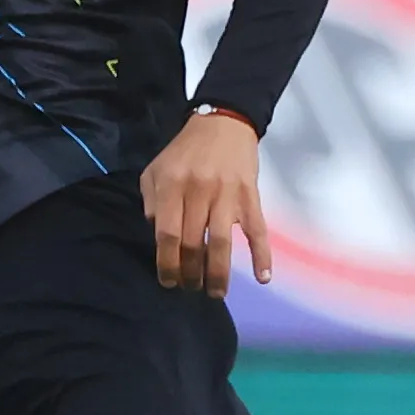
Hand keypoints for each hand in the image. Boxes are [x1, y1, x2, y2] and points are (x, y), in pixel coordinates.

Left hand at [142, 108, 271, 294]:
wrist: (224, 122)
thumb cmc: (186, 150)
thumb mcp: (156, 169)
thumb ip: (151, 201)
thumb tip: (157, 233)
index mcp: (172, 185)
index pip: (167, 234)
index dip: (167, 263)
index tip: (169, 281)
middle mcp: (199, 191)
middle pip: (192, 243)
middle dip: (190, 273)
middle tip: (190, 288)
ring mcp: (227, 195)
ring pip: (221, 243)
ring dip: (218, 274)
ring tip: (215, 293)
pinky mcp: (251, 197)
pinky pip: (258, 230)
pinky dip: (262, 255)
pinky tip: (262, 277)